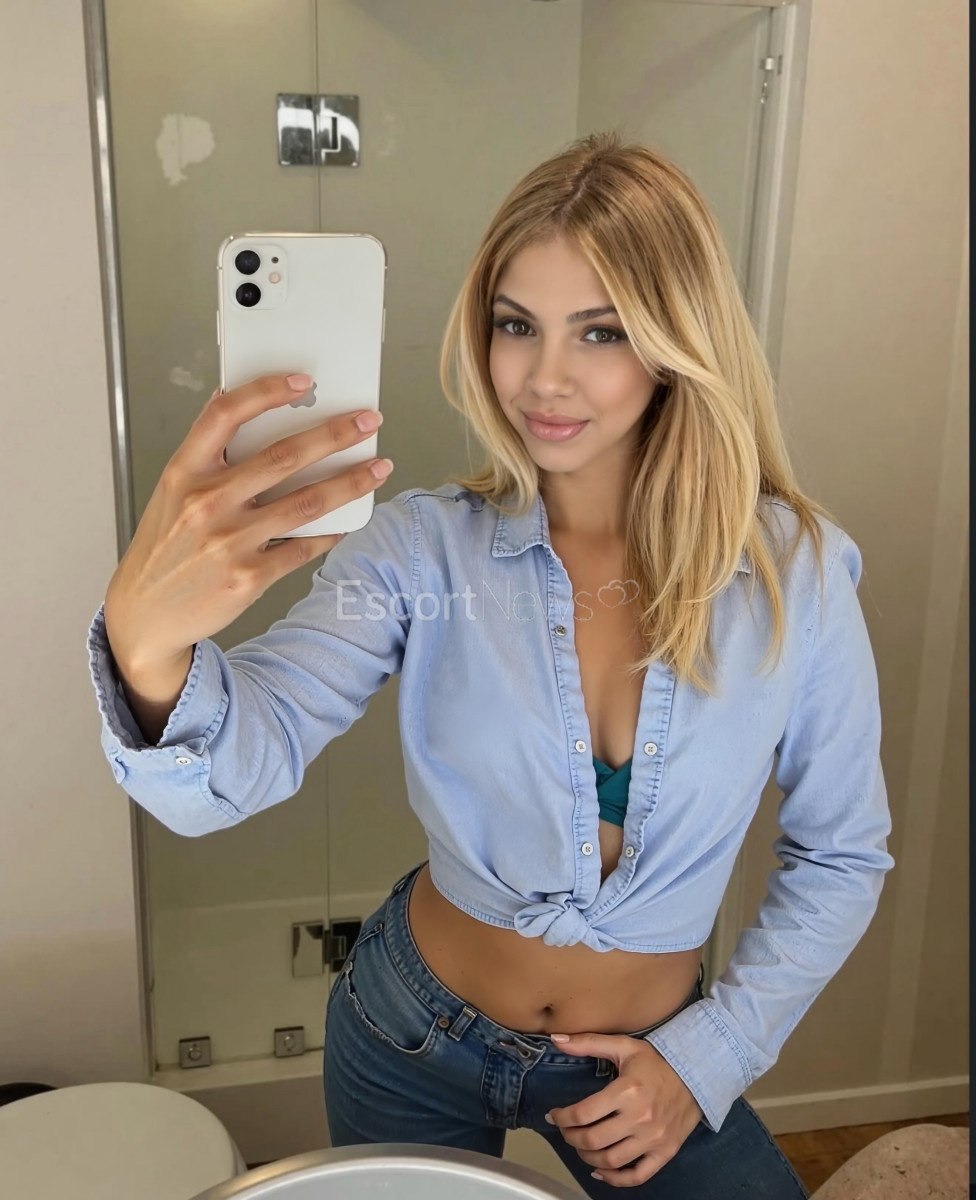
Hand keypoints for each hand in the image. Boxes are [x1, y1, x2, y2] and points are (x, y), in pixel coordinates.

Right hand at [104, 373, 391, 673]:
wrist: (145, 614)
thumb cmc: (165, 547)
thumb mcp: (172, 491)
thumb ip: (207, 455)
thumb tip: (241, 405)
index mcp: (184, 471)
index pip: (226, 414)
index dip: (267, 390)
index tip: (303, 380)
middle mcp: (206, 502)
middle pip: (284, 455)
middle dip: (336, 434)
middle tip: (368, 421)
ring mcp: (229, 541)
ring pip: (307, 502)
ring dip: (351, 482)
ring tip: (378, 469)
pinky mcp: (249, 577)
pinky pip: (304, 547)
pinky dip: (331, 532)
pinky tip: (347, 521)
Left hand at [545, 1032, 703, 1187]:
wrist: (696, 1074)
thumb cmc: (657, 1061)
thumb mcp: (623, 1046)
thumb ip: (588, 1043)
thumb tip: (556, 1038)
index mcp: (627, 1091)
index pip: (583, 1113)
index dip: (562, 1117)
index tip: (553, 1115)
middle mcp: (640, 1118)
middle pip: (593, 1140)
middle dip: (571, 1137)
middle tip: (565, 1130)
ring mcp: (653, 1139)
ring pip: (611, 1160)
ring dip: (587, 1157)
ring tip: (580, 1146)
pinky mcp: (665, 1153)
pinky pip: (637, 1176)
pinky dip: (615, 1179)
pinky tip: (601, 1170)